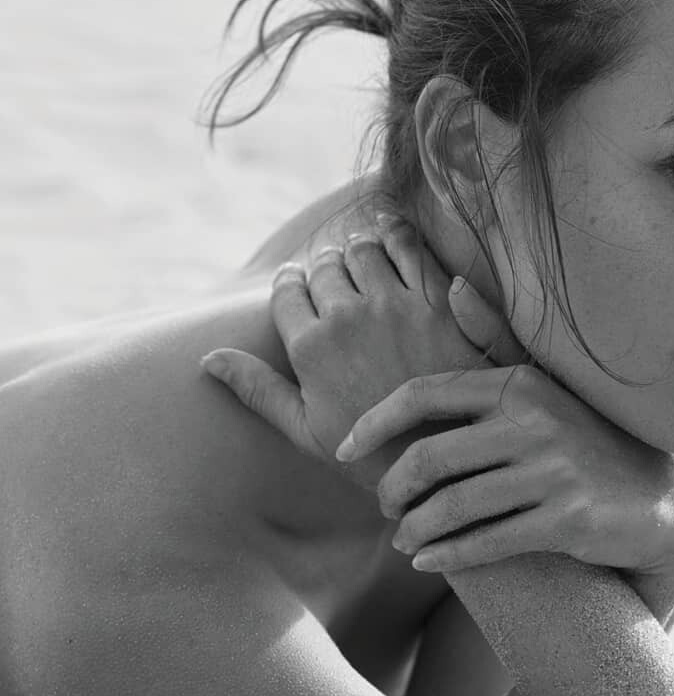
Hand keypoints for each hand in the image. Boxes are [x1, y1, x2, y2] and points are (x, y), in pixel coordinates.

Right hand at [200, 214, 527, 489]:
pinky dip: (397, 236)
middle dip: (325, 267)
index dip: (290, 284)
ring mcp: (393, 305)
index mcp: (310, 348)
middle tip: (334, 275)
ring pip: (362, 249)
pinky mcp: (437, 299)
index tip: (298, 286)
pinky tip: (395, 240)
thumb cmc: (372, 455)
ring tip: (363, 260)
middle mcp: (347, 318)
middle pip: (324, 266)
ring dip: (358, 250)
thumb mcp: (306, 430)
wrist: (443, 458)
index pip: (287, 290)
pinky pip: (409, 247)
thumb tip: (208, 359)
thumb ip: (259, 389)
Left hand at [335, 362, 673, 577]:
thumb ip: (494, 339)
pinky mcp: (566, 520)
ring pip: (453, 506)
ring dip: (415, 528)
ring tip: (402, 538)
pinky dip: (447, 556)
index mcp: (518, 384)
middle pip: (430, 457)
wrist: (660, 502)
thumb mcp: (545, 386)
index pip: (425, 395)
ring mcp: (552, 472)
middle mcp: (534, 422)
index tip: (343, 448)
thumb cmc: (587, 441)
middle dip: (392, 486)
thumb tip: (451, 284)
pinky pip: (486, 542)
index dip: (375, 423)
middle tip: (383, 503)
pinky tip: (426, 562)